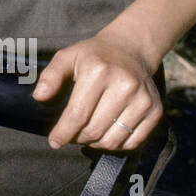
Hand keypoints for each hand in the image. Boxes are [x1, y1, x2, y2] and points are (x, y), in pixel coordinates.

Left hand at [33, 31, 162, 151]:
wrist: (131, 50)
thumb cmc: (94, 56)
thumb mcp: (67, 57)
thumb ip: (51, 76)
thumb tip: (40, 97)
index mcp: (99, 72)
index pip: (78, 114)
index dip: (63, 133)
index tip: (54, 141)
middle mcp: (125, 86)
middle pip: (94, 130)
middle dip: (77, 138)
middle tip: (71, 134)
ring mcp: (143, 100)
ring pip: (113, 141)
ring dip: (95, 143)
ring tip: (86, 134)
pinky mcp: (155, 111)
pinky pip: (132, 142)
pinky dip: (115, 145)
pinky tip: (105, 134)